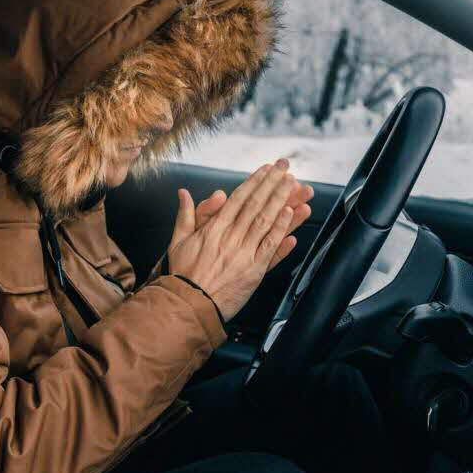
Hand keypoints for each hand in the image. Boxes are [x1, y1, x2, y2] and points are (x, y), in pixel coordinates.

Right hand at [167, 159, 311, 320]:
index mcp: (214, 229)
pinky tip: (291, 215)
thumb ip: (185, 215)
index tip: (266, 169)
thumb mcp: (177, 242)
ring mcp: (244, 253)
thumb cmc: (183, 275)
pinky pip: (270, 246)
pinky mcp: (254, 271)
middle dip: (272, 184)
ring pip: (266, 221)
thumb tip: (183, 193)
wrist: (189, 305)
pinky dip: (281, 229)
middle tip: (285, 168)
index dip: (255, 181)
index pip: (238, 199)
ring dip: (282, 200)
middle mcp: (231, 237)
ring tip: (294, 185)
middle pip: (256, 205)